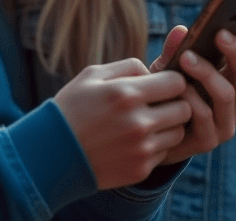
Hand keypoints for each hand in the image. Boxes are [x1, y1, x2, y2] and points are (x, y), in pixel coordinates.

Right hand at [53, 57, 192, 189]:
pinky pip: (164, 153)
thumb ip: (128, 66)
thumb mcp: (92, 75)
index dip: (172, 81)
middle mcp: (138, 122)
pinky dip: (155, 146)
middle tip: (158, 104)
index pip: (177, 82)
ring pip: (178, 133)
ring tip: (147, 123)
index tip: (162, 84)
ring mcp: (141, 149)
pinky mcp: (140, 169)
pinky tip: (134, 142)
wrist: (52, 154)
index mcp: (126, 93)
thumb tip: (154, 71)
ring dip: (168, 126)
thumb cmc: (72, 108)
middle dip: (174, 103)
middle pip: (184, 109)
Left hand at [148, 23, 235, 164]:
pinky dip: (192, 99)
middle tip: (219, 33)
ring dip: (207, 73)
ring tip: (187, 57)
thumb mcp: (169, 68)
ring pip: (226, 94)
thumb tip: (181, 30)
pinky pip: (205, 116)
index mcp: (232, 81)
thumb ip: (176, 50)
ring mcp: (225, 123)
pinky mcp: (208, 141)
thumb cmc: (166, 94)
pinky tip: (179, 89)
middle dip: (235, 51)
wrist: (152, 134)